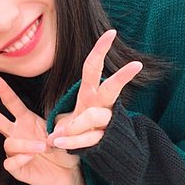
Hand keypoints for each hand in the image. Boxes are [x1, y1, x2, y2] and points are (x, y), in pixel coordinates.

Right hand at [0, 74, 87, 184]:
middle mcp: (17, 133)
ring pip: (9, 144)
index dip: (2, 89)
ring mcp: (15, 151)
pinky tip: (31, 157)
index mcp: (27, 120)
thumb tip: (53, 128)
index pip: (11, 102)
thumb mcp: (65, 130)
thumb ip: (60, 124)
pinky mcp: (17, 169)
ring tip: (42, 146)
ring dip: (24, 144)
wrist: (69, 171)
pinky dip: (20, 159)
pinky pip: (11, 163)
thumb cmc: (65, 147)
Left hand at [48, 29, 142, 149]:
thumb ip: (63, 122)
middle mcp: (101, 105)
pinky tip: (57, 141)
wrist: (100, 152)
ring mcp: (104, 122)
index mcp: (91, 94)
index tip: (112, 32)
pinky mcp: (102, 139)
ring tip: (56, 136)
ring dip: (75, 125)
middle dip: (122, 77)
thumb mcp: (72, 118)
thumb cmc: (82, 130)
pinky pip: (86, 138)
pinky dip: (71, 141)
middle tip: (136, 65)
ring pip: (95, 117)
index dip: (101, 50)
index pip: (94, 68)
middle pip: (111, 88)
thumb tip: (49, 132)